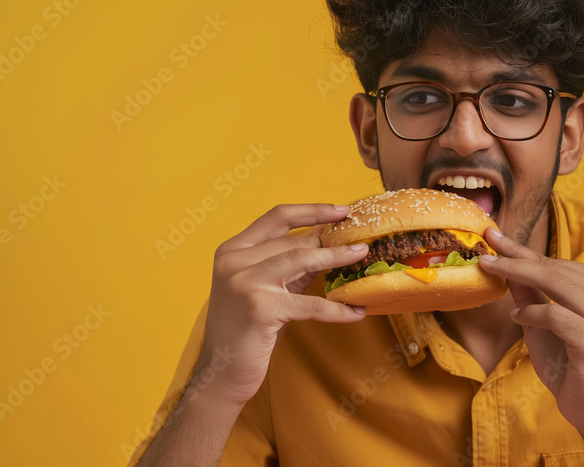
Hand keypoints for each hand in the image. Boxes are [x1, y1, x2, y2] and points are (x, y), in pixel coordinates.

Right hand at [197, 203, 369, 405]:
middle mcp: (234, 261)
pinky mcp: (261, 309)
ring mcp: (245, 283)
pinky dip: (338, 308)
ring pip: (303, 259)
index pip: (277, 217)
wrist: (221, 372)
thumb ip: (288, 263)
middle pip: (294, 241)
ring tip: (362, 256)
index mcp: (232, 250)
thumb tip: (327, 240)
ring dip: (338, 258)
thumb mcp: (265, 287)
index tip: (341, 210)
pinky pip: (311, 304)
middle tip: (360, 242)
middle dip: (331, 241)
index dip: (312, 210)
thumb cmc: (246, 329)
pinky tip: (356, 311)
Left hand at [478, 227, 583, 433]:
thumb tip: (505, 267)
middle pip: (552, 268)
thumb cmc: (571, 364)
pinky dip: (531, 313)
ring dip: (517, 274)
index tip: (494, 234)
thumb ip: (529, 295)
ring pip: (555, 282)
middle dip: (515, 256)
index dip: (521, 249)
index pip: (553, 262)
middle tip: (486, 246)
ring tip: (490, 269)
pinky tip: (517, 317)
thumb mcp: (542, 324)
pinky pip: (554, 315)